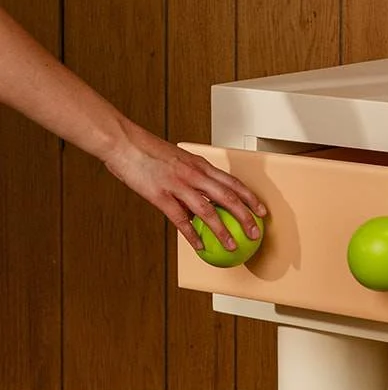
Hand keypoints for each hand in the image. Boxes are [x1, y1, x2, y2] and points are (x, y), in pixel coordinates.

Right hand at [103, 121, 267, 251]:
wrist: (124, 143)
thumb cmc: (148, 150)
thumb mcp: (177, 159)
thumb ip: (191, 176)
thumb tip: (201, 196)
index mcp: (200, 164)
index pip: (233, 183)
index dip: (250, 198)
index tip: (262, 211)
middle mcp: (194, 174)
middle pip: (228, 198)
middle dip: (246, 217)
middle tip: (255, 233)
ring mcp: (178, 185)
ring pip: (208, 211)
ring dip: (223, 231)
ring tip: (232, 246)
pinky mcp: (161, 196)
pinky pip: (180, 220)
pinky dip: (192, 235)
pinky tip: (199, 246)